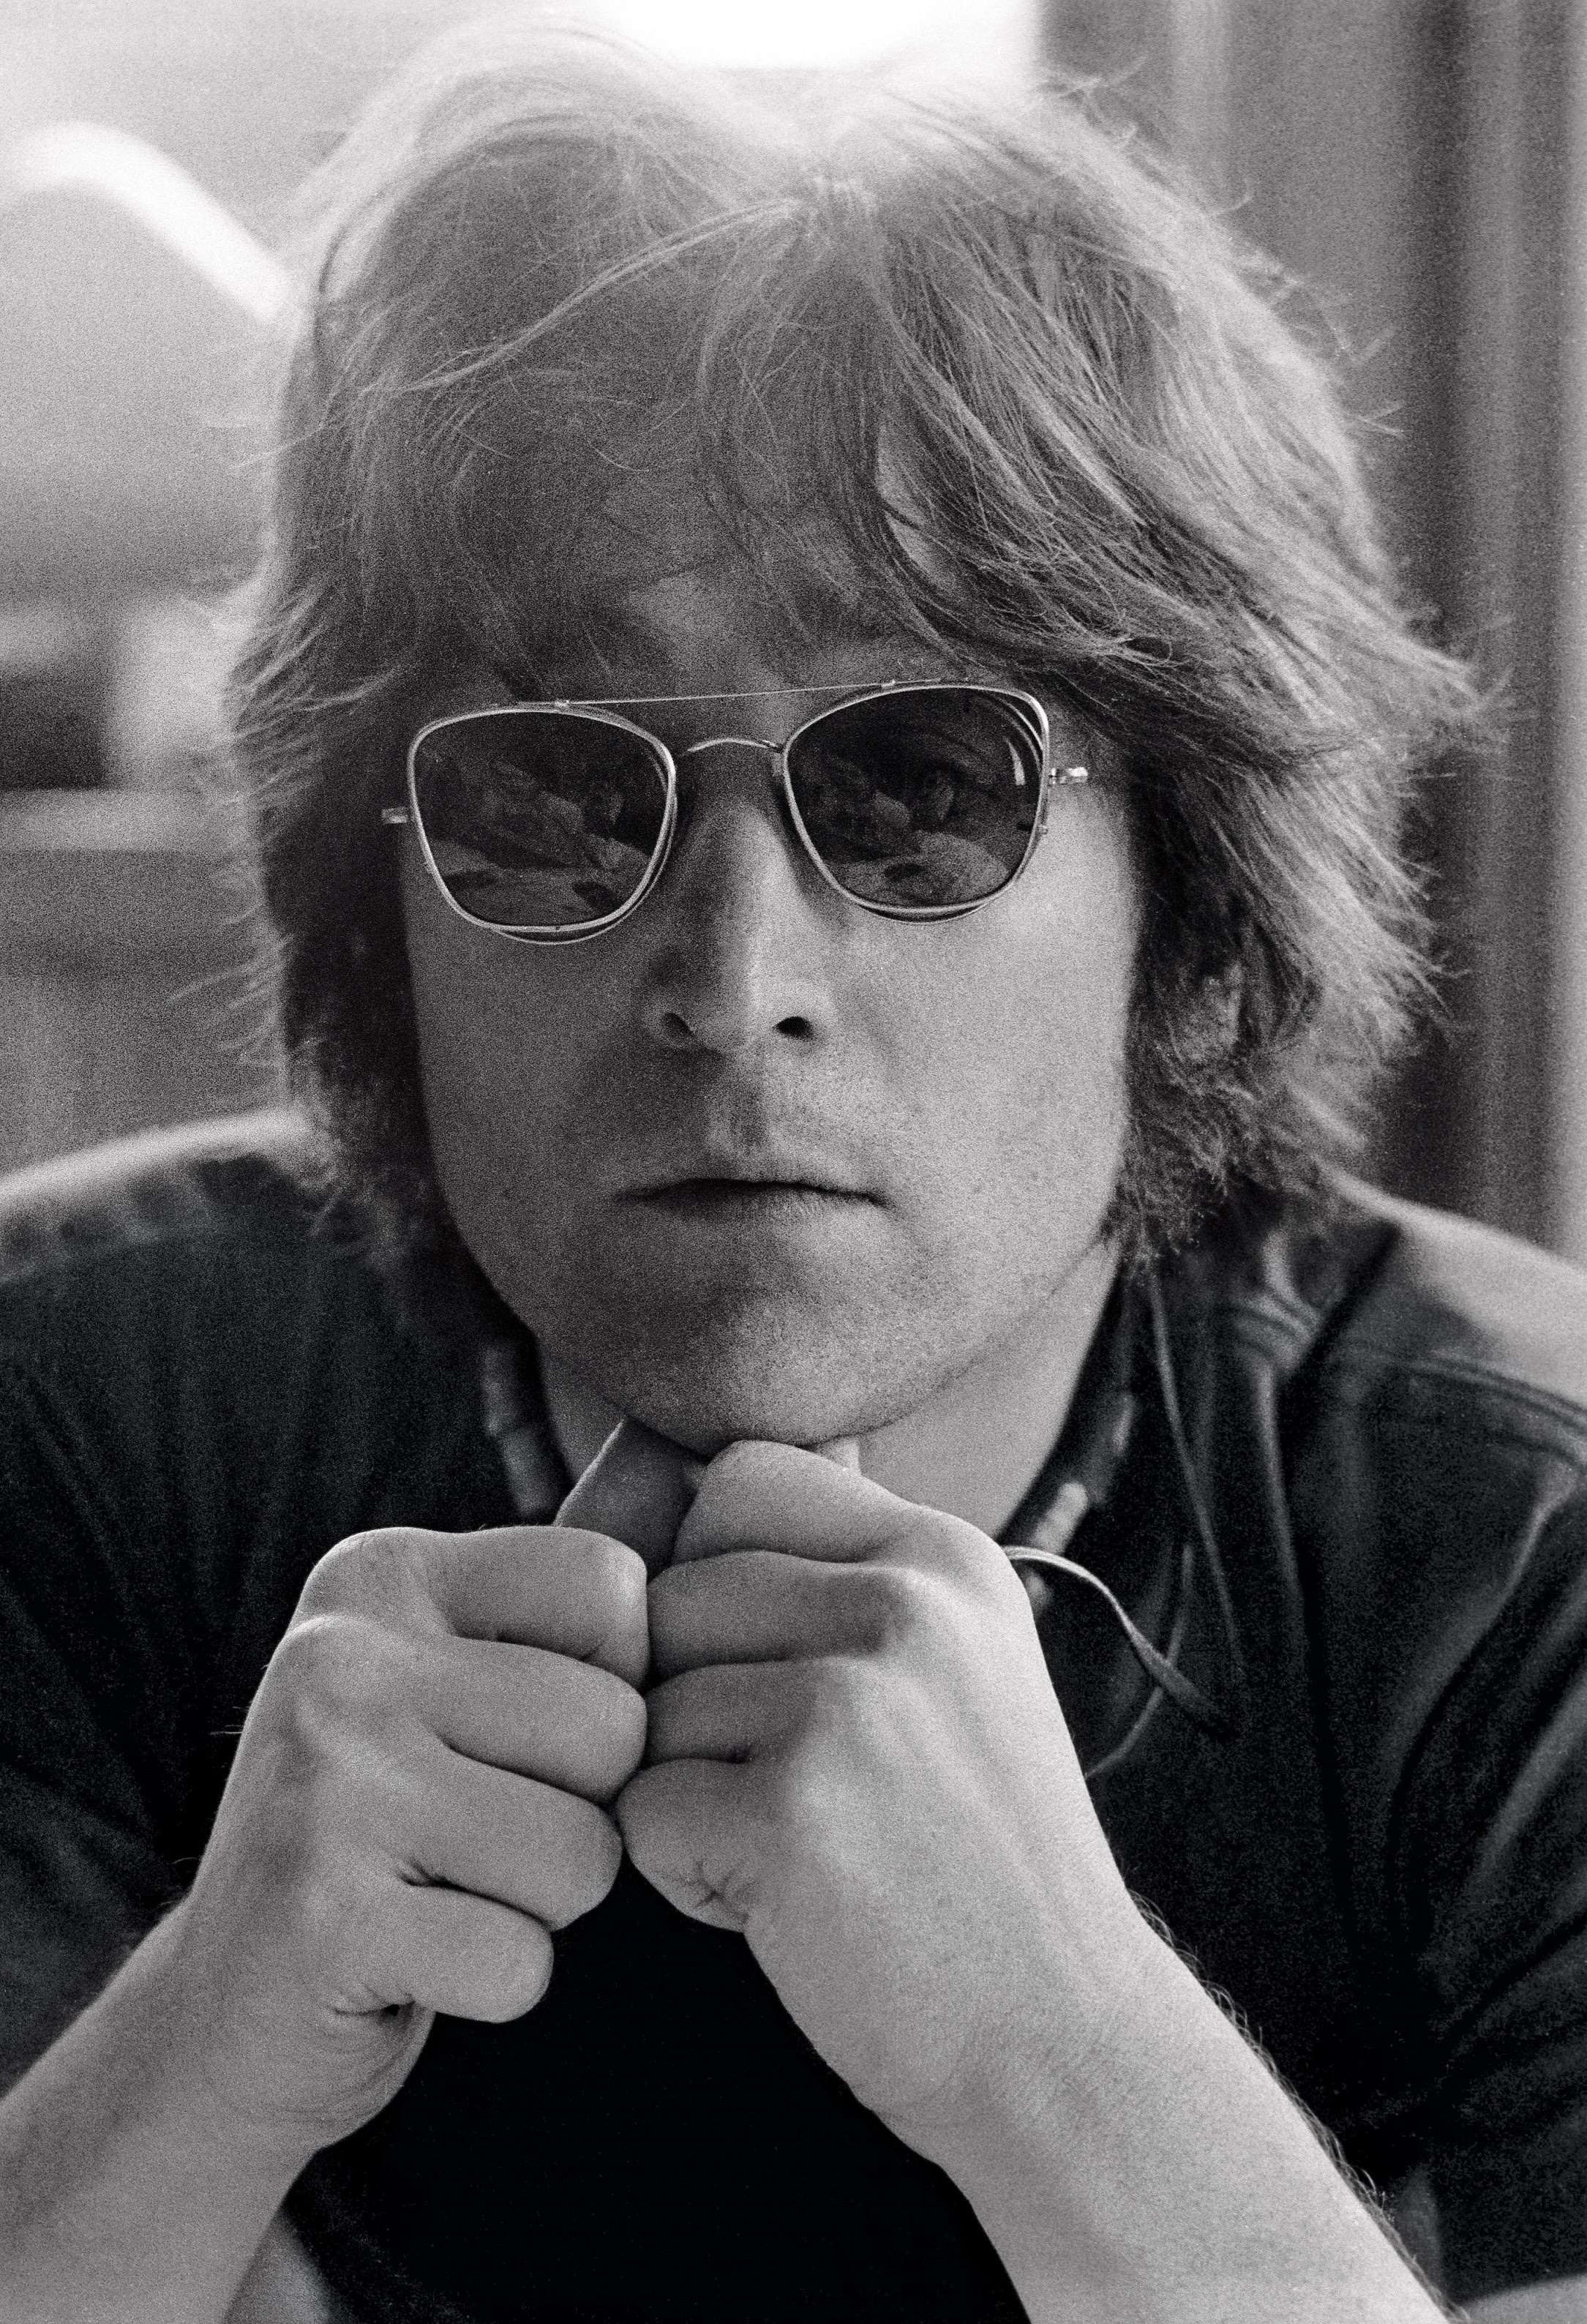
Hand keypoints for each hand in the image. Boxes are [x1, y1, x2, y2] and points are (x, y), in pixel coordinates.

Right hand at [162, 1515, 647, 2161]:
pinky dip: (494, 1984)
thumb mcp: (447, 1679)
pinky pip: (523, 1962)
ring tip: (448, 1892)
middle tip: (479, 1836)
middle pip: (615, 1729)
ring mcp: (324, 1783)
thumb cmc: (394, 1830)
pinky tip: (414, 1964)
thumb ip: (557, 1616)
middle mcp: (341, 1656)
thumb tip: (716, 1508)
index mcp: (381, 1576)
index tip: (530, 1734)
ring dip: (544, 1904)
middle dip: (586, 1810)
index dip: (615, 1682)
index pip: (609, 1584)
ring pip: (586, 1853)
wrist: (229, 2007)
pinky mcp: (323, 1917)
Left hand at [616, 1439, 1152, 2168]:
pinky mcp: (788, 1812)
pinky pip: (640, 1806)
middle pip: (674, 1592)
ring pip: (648, 1705)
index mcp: (944, 1556)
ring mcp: (846, 1704)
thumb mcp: (963, 1668)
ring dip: (687, 1792)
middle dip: (690, 1696)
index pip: (741, 1478)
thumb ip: (855, 1574)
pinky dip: (681, 1874)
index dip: (713, 1569)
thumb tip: (703, 1482)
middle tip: (792, 1788)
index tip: (771, 1668)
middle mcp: (902, 1606)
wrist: (1064, 2042)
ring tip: (798, 1849)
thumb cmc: (981, 1861)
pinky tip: (778, 1908)